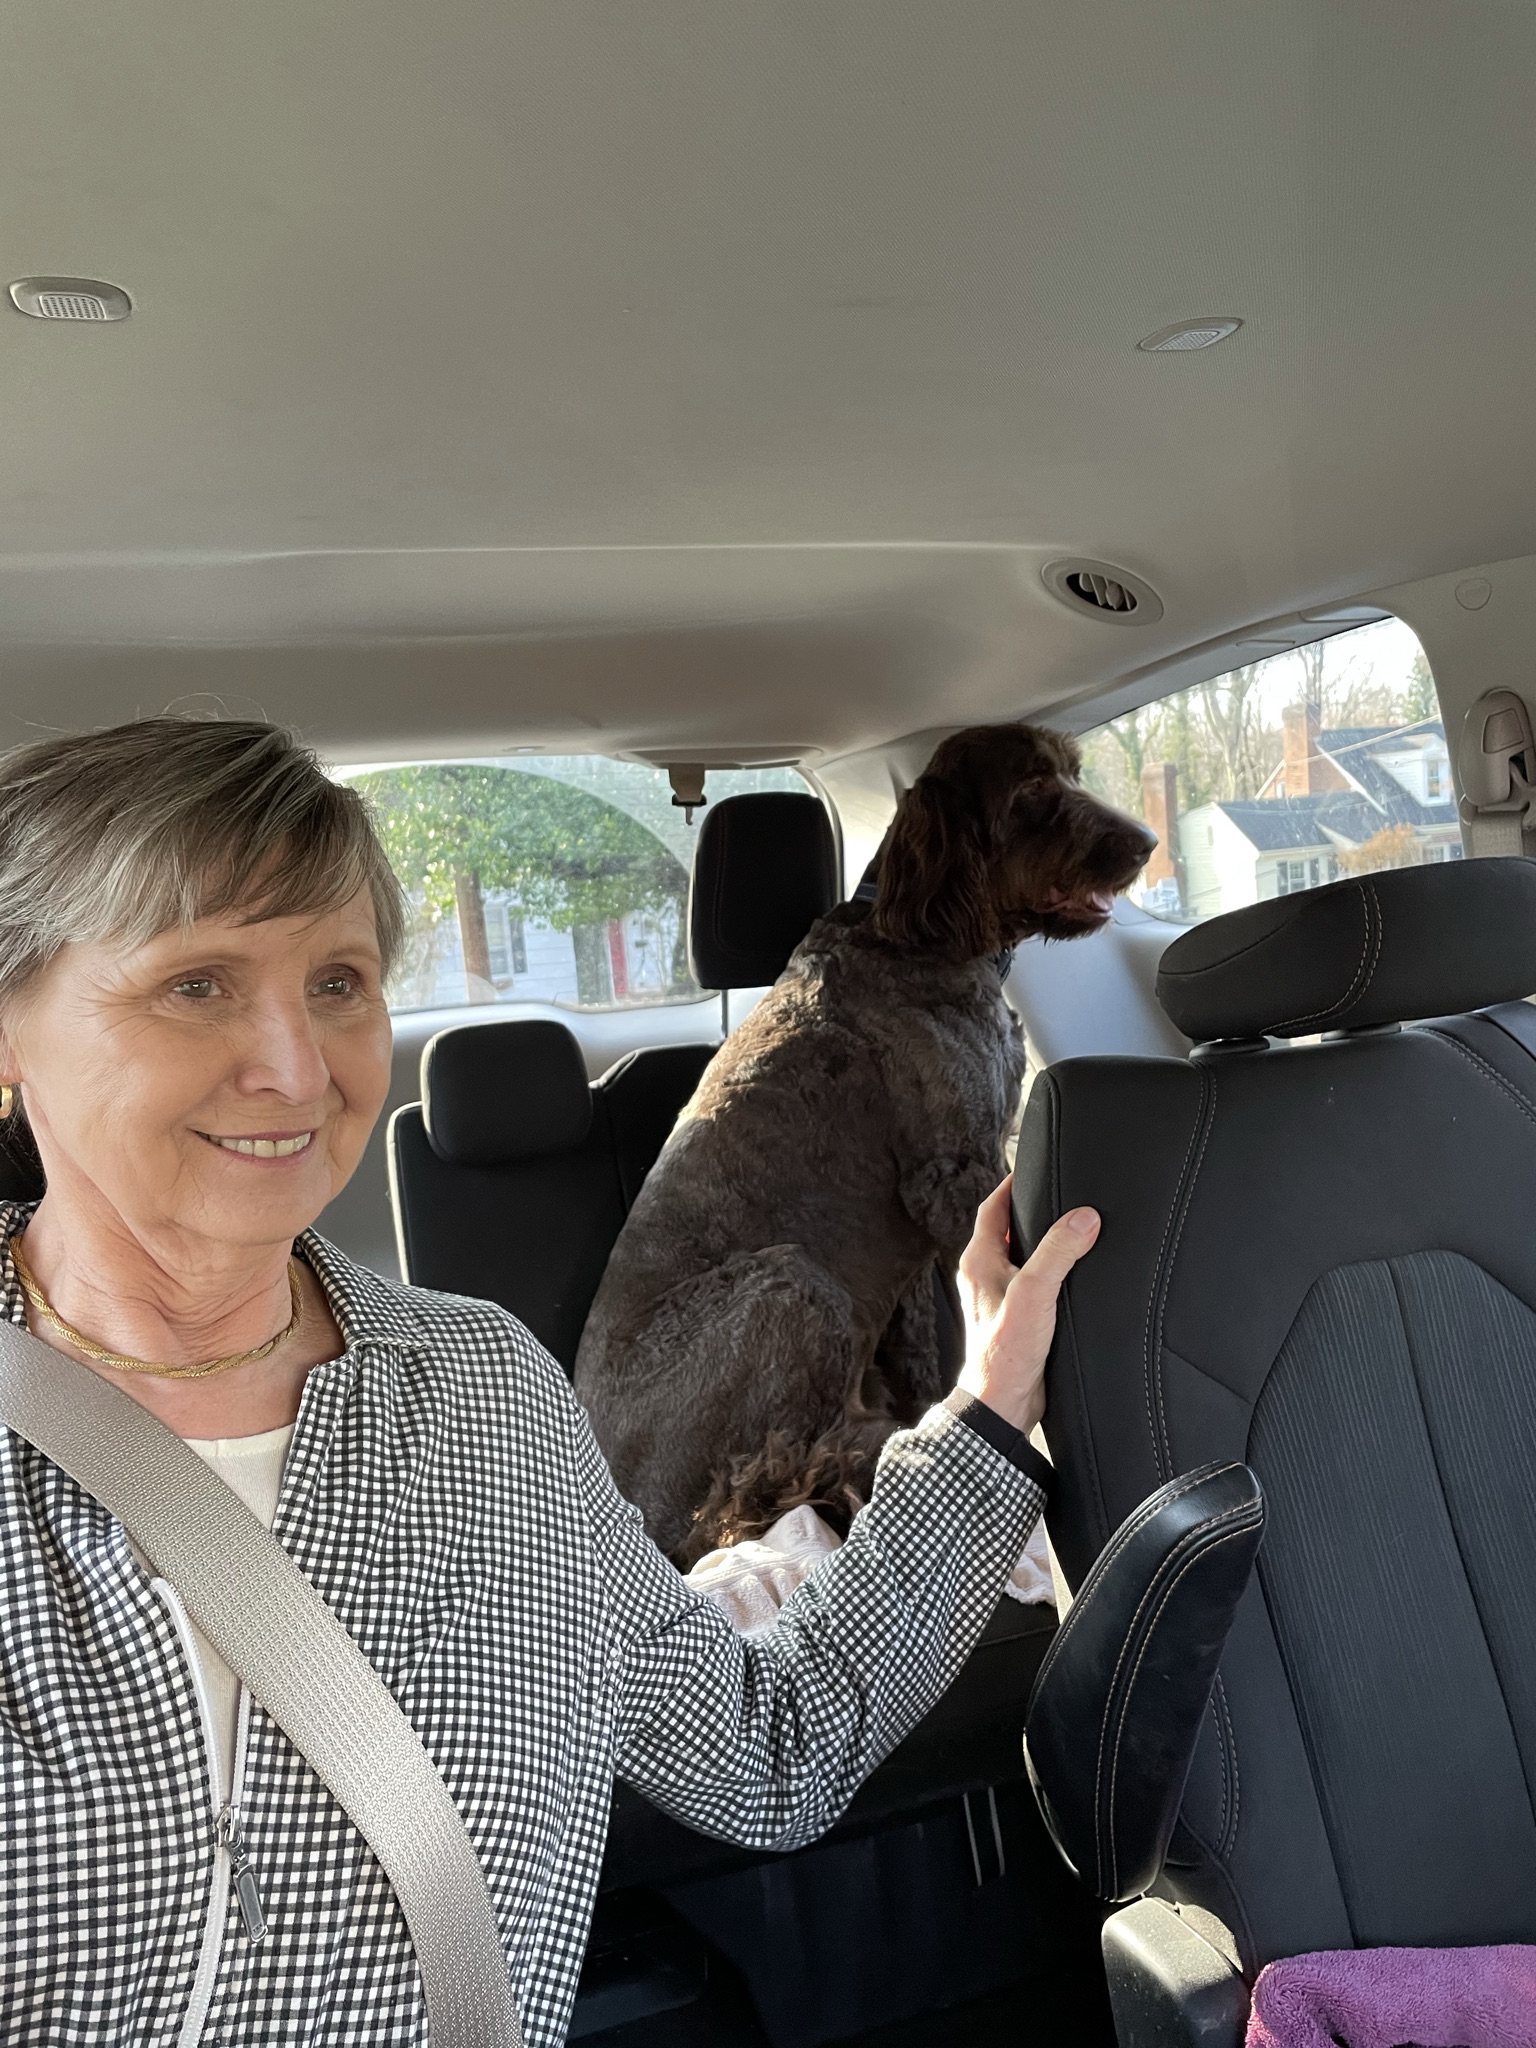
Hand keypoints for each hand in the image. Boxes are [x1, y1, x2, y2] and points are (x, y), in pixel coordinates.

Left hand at [956, 1176, 1099, 1435]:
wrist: (1002, 1403)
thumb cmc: (1005, 1353)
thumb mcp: (1035, 1293)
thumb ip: (1058, 1252)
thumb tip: (1083, 1218)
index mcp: (979, 1261)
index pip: (991, 1208)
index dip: (1010, 1185)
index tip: (1030, 1168)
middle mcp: (985, 1276)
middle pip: (1006, 1230)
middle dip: (1032, 1213)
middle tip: (1059, 1196)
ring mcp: (999, 1298)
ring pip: (1021, 1258)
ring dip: (1043, 1245)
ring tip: (1071, 1231)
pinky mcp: (1016, 1319)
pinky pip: (1033, 1284)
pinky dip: (1051, 1274)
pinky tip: (1073, 1278)